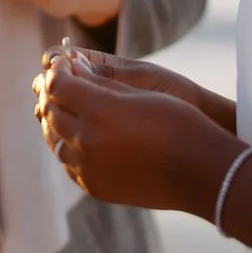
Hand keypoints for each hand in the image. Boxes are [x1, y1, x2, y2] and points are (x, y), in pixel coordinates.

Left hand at [34, 51, 238, 217]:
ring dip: (56, 123)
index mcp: (98, 112)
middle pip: (51, 113)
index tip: (64, 64)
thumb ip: (100, 83)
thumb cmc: (178, 123)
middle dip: (52, 95)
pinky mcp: (95, 187)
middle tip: (60, 84)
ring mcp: (88, 168)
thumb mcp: (139, 92)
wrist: (200, 172)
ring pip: (56, 141)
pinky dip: (68, 148)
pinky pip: (69, 164)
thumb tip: (72, 68)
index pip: (58, 86)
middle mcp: (87, 140)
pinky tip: (79, 139)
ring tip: (67, 111)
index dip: (57, 72)